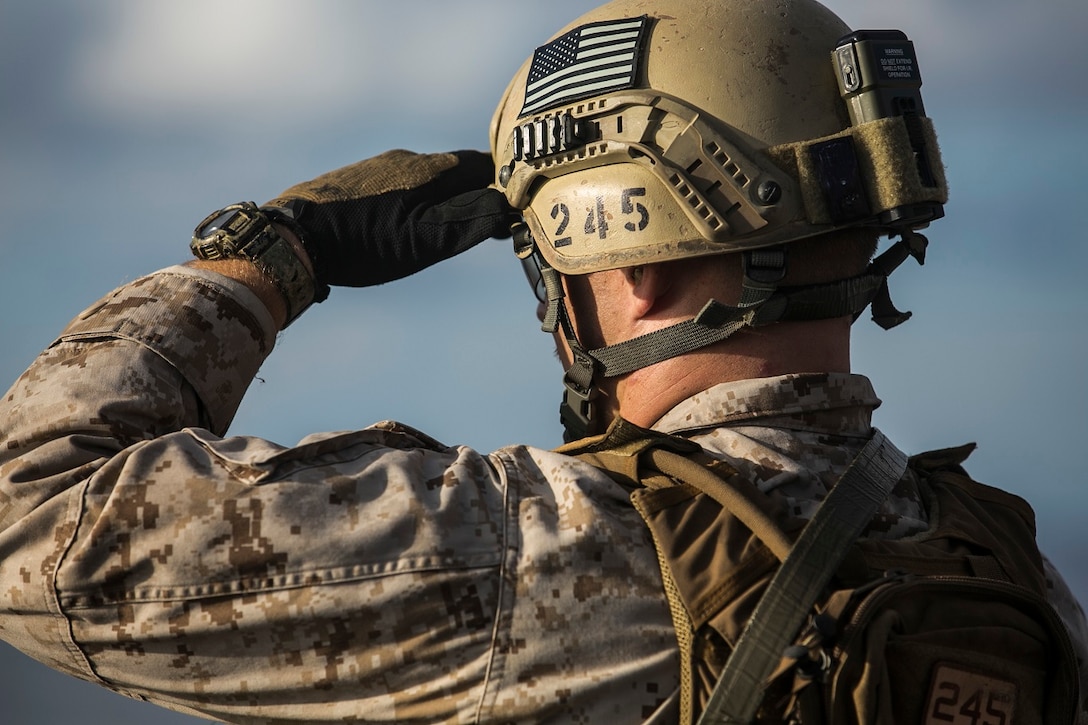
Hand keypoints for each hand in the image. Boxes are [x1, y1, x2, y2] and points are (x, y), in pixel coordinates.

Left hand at [266, 150, 515, 287]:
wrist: (294, 237)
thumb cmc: (365, 243)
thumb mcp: (426, 241)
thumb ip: (470, 221)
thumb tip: (509, 206)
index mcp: (432, 170)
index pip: (485, 166)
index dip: (505, 188)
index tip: (516, 212)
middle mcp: (408, 159)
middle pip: (457, 171)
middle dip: (477, 194)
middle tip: (486, 227)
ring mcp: (380, 166)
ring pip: (427, 178)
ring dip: (445, 199)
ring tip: (445, 230)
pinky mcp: (357, 179)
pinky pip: (402, 184)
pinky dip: (417, 201)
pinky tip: (406, 225)